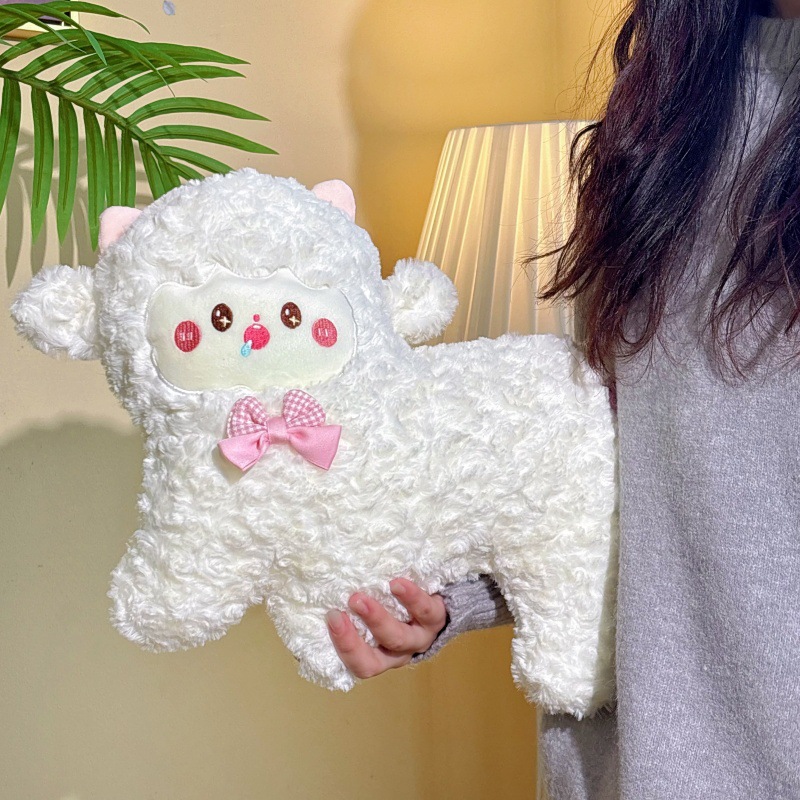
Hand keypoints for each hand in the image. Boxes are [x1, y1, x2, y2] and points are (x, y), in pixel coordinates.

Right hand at [326, 578, 446, 678]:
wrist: (434, 595)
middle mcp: (399, 652)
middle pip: (377, 658)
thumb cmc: (392, 605)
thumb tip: (315, 604)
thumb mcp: (368, 615)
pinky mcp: (437, 617)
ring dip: (378, 618)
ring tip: (360, 597)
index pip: (359, 664)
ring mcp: (420, 637)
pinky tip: (397, 583)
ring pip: (400, 637)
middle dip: (354, 638)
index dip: (345, 647)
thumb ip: (345, 615)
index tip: (332, 617)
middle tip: (342, 610)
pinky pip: (427, 612)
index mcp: (380, 656)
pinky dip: (411, 598)